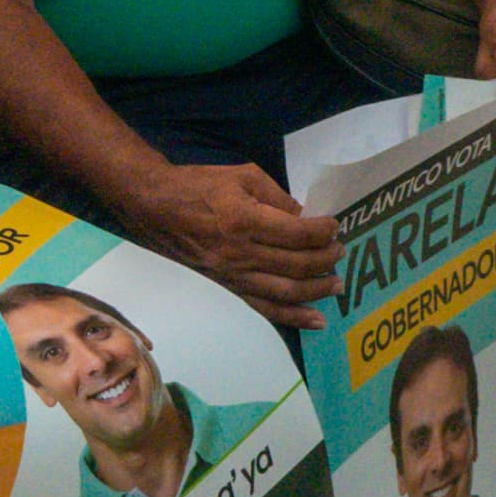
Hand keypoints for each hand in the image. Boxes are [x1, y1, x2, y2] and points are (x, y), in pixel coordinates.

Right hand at [125, 160, 340, 327]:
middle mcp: (241, 253)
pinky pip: (264, 308)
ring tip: (337, 285)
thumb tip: (305, 217)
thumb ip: (277, 197)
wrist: (155, 207)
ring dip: (317, 291)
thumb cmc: (199, 185)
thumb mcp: (243, 176)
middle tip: (340, 252)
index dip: (323, 231)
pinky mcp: (227, 288)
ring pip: (285, 292)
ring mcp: (233, 275)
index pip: (297, 233)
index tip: (335, 226)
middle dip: (326, 259)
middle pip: (296, 265)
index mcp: (245, 220)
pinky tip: (315, 320)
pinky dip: (292, 317)